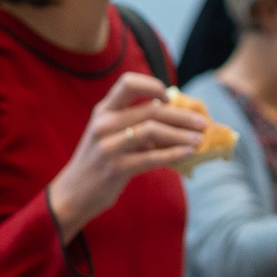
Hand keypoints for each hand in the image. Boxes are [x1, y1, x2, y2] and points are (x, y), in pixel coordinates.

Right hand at [47, 75, 206, 240]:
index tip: (168, 98)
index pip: (128, 83)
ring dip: (181, 134)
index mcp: (103, 110)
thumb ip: (134, 123)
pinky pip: (151, 157)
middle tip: (202, 123)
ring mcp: (108, 145)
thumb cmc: (100, 161)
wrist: (74, 193)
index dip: (152, 86)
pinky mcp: (115, 168)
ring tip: (199, 139)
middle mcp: (104, 123)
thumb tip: (177, 118)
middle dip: (181, 116)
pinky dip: (174, 154)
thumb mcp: (110, 135)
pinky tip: (188, 153)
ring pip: (153, 130)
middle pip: (151, 110)